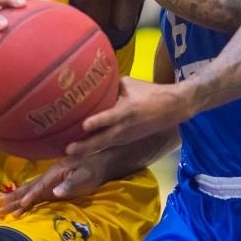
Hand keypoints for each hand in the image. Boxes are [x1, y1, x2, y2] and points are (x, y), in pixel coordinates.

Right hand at [0, 154, 107, 216]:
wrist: (98, 164)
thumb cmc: (92, 170)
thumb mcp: (85, 176)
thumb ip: (70, 184)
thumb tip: (56, 192)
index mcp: (55, 172)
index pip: (40, 185)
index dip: (31, 194)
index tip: (22, 203)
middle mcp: (48, 177)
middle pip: (29, 188)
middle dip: (15, 198)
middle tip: (0, 206)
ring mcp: (48, 183)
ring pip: (28, 191)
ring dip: (15, 200)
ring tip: (1, 207)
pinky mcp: (50, 188)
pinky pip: (34, 195)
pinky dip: (23, 201)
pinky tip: (17, 209)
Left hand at [66, 77, 191, 158]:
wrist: (172, 108)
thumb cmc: (150, 92)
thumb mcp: (130, 84)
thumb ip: (110, 86)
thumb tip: (91, 83)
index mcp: (126, 110)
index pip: (109, 117)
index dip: (97, 122)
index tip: (84, 125)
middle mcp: (124, 127)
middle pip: (102, 139)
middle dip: (84, 146)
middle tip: (67, 151)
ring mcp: (125, 136)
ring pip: (102, 146)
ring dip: (86, 151)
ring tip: (68, 157)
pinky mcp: (125, 141)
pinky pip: (107, 145)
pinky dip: (94, 148)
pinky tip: (80, 151)